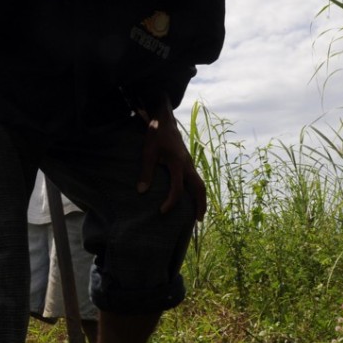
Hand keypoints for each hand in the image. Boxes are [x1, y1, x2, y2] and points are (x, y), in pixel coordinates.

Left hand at [137, 107, 206, 221]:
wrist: (164, 120)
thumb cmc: (155, 135)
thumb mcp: (148, 152)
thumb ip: (146, 172)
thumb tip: (141, 191)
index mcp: (177, 163)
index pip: (177, 188)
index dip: (170, 202)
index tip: (162, 211)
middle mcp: (187, 164)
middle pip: (199, 188)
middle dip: (200, 205)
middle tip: (197, 221)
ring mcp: (189, 163)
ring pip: (200, 183)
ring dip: (200, 198)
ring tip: (198, 214)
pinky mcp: (187, 161)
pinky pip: (196, 178)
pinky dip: (196, 190)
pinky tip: (191, 197)